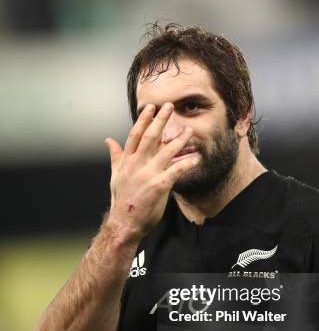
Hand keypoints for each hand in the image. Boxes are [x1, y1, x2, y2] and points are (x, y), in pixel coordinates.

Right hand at [104, 102, 197, 242]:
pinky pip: (177, 170)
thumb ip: (116, 157)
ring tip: (188, 130)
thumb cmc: (122, 201)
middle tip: (170, 106)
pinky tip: (196, 157)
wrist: (125, 224)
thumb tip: (108, 141)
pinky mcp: (160, 186)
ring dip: (179, 139)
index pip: (135, 135)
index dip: (143, 120)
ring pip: (166, 151)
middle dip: (160, 120)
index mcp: (126, 162)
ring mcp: (148, 175)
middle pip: (150, 137)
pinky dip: (187, 163)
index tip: (151, 108)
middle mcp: (136, 165)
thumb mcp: (115, 176)